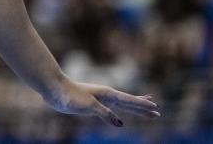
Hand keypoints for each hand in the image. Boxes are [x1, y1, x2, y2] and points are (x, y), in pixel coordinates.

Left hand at [44, 79, 159, 126]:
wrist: (54, 88)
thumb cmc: (70, 95)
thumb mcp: (89, 106)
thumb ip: (105, 114)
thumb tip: (121, 124)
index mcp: (107, 94)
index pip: (130, 101)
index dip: (143, 106)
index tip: (156, 109)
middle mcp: (106, 95)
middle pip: (129, 102)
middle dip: (143, 107)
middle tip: (158, 112)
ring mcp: (100, 98)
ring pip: (122, 103)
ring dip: (135, 106)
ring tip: (147, 105)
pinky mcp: (93, 103)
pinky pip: (112, 107)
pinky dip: (120, 109)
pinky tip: (120, 113)